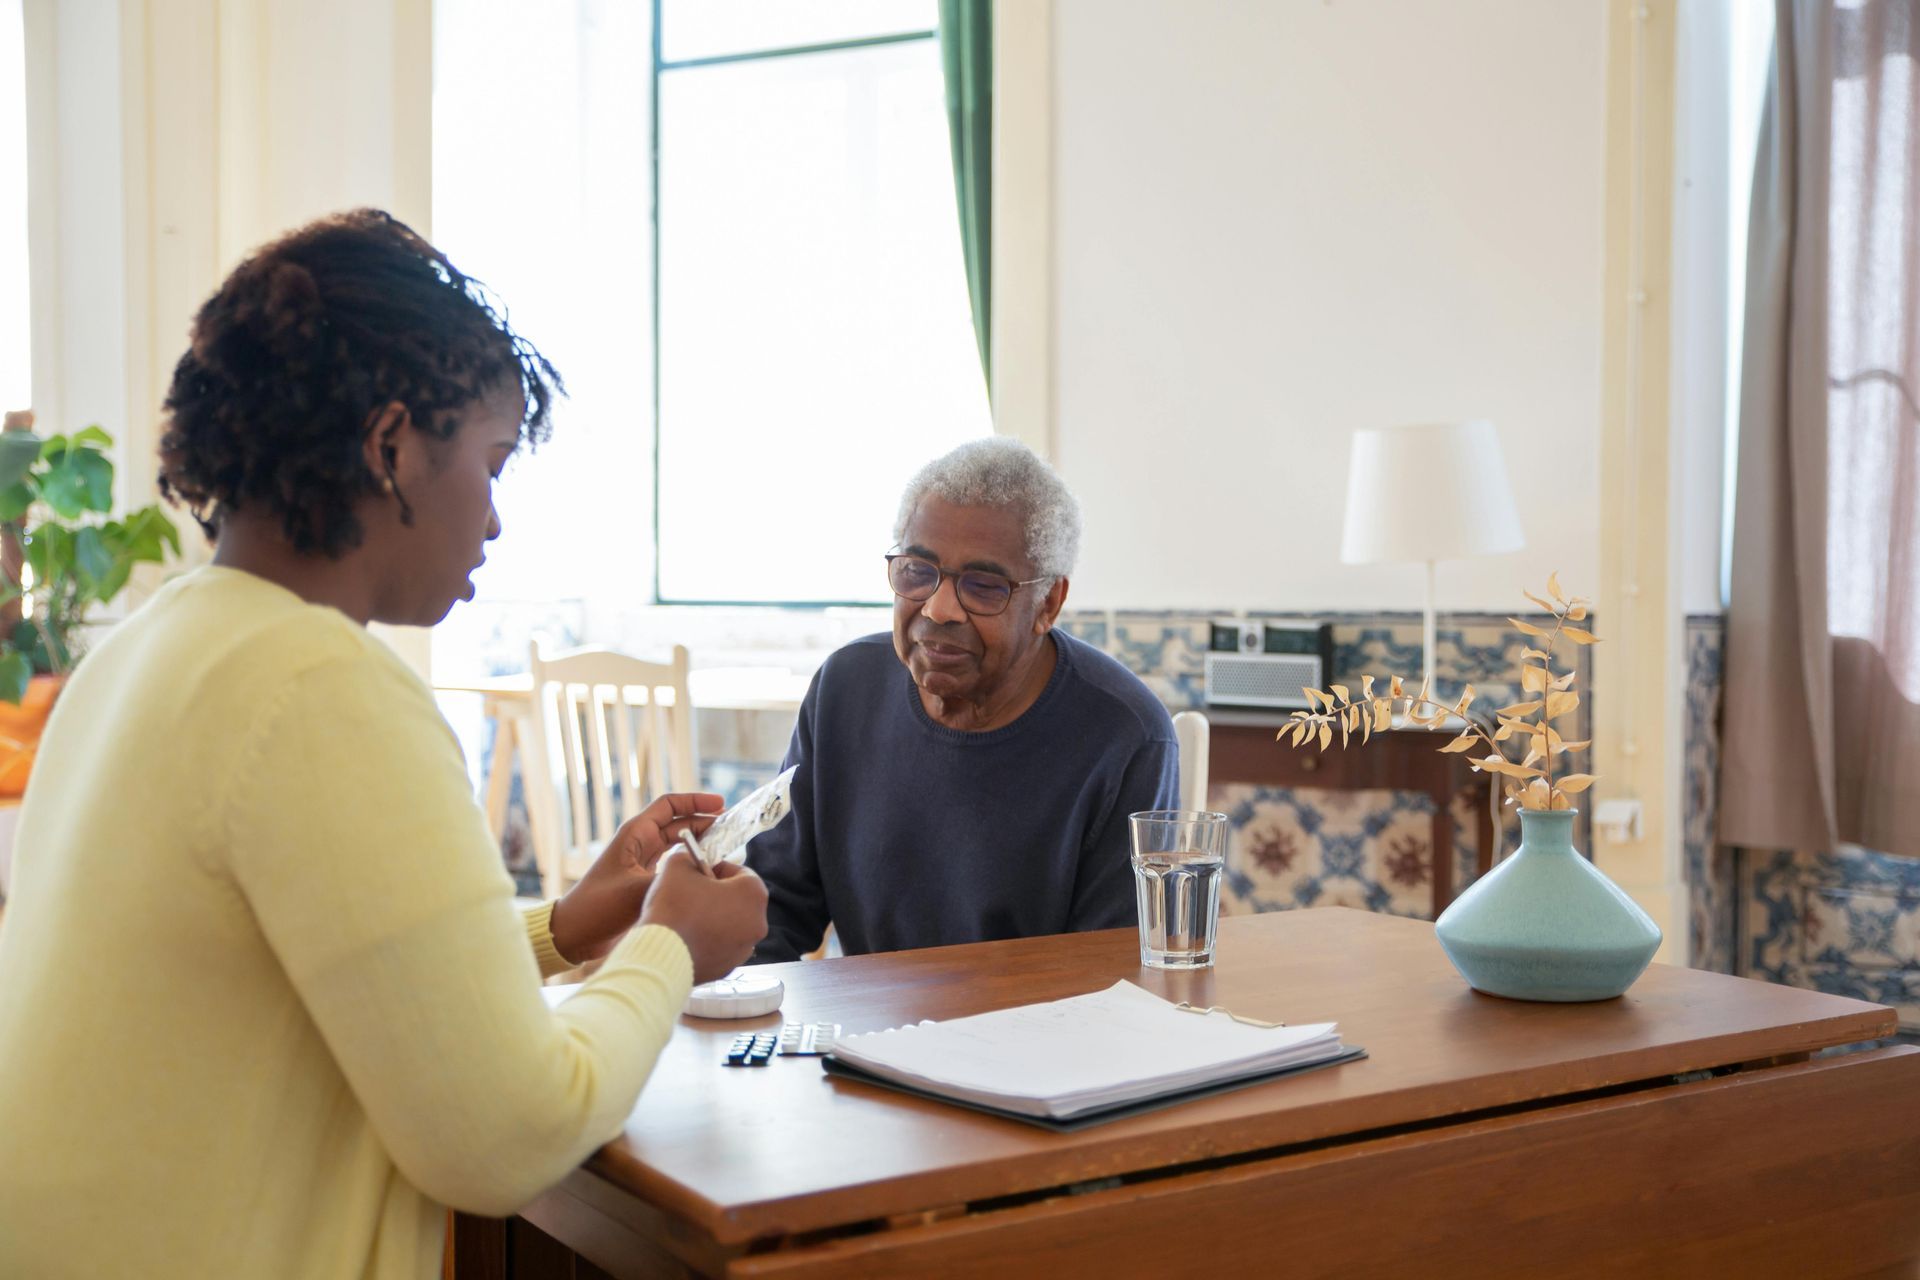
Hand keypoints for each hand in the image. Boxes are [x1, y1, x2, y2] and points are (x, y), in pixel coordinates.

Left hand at [548, 791, 723, 964]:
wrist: (575, 934)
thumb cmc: (597, 907)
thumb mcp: (635, 890)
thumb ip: (669, 879)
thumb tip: (702, 875)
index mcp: (635, 834)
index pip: (669, 805)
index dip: (695, 801)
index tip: (720, 804)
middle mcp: (640, 844)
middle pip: (679, 823)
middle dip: (705, 822)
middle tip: (732, 828)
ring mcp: (643, 863)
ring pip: (679, 844)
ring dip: (701, 843)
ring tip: (726, 847)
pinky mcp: (645, 881)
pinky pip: (675, 864)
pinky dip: (692, 864)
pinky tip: (708, 872)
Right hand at [639, 850, 769, 983]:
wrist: (657, 956)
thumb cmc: (673, 906)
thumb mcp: (677, 865)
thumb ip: (689, 858)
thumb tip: (690, 863)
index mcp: (753, 894)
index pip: (740, 873)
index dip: (716, 870)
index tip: (697, 875)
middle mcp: (758, 923)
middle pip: (737, 900)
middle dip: (716, 895)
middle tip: (690, 896)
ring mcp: (744, 949)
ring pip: (730, 926)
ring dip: (713, 919)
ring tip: (685, 919)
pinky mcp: (727, 969)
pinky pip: (719, 948)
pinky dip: (707, 942)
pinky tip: (685, 939)